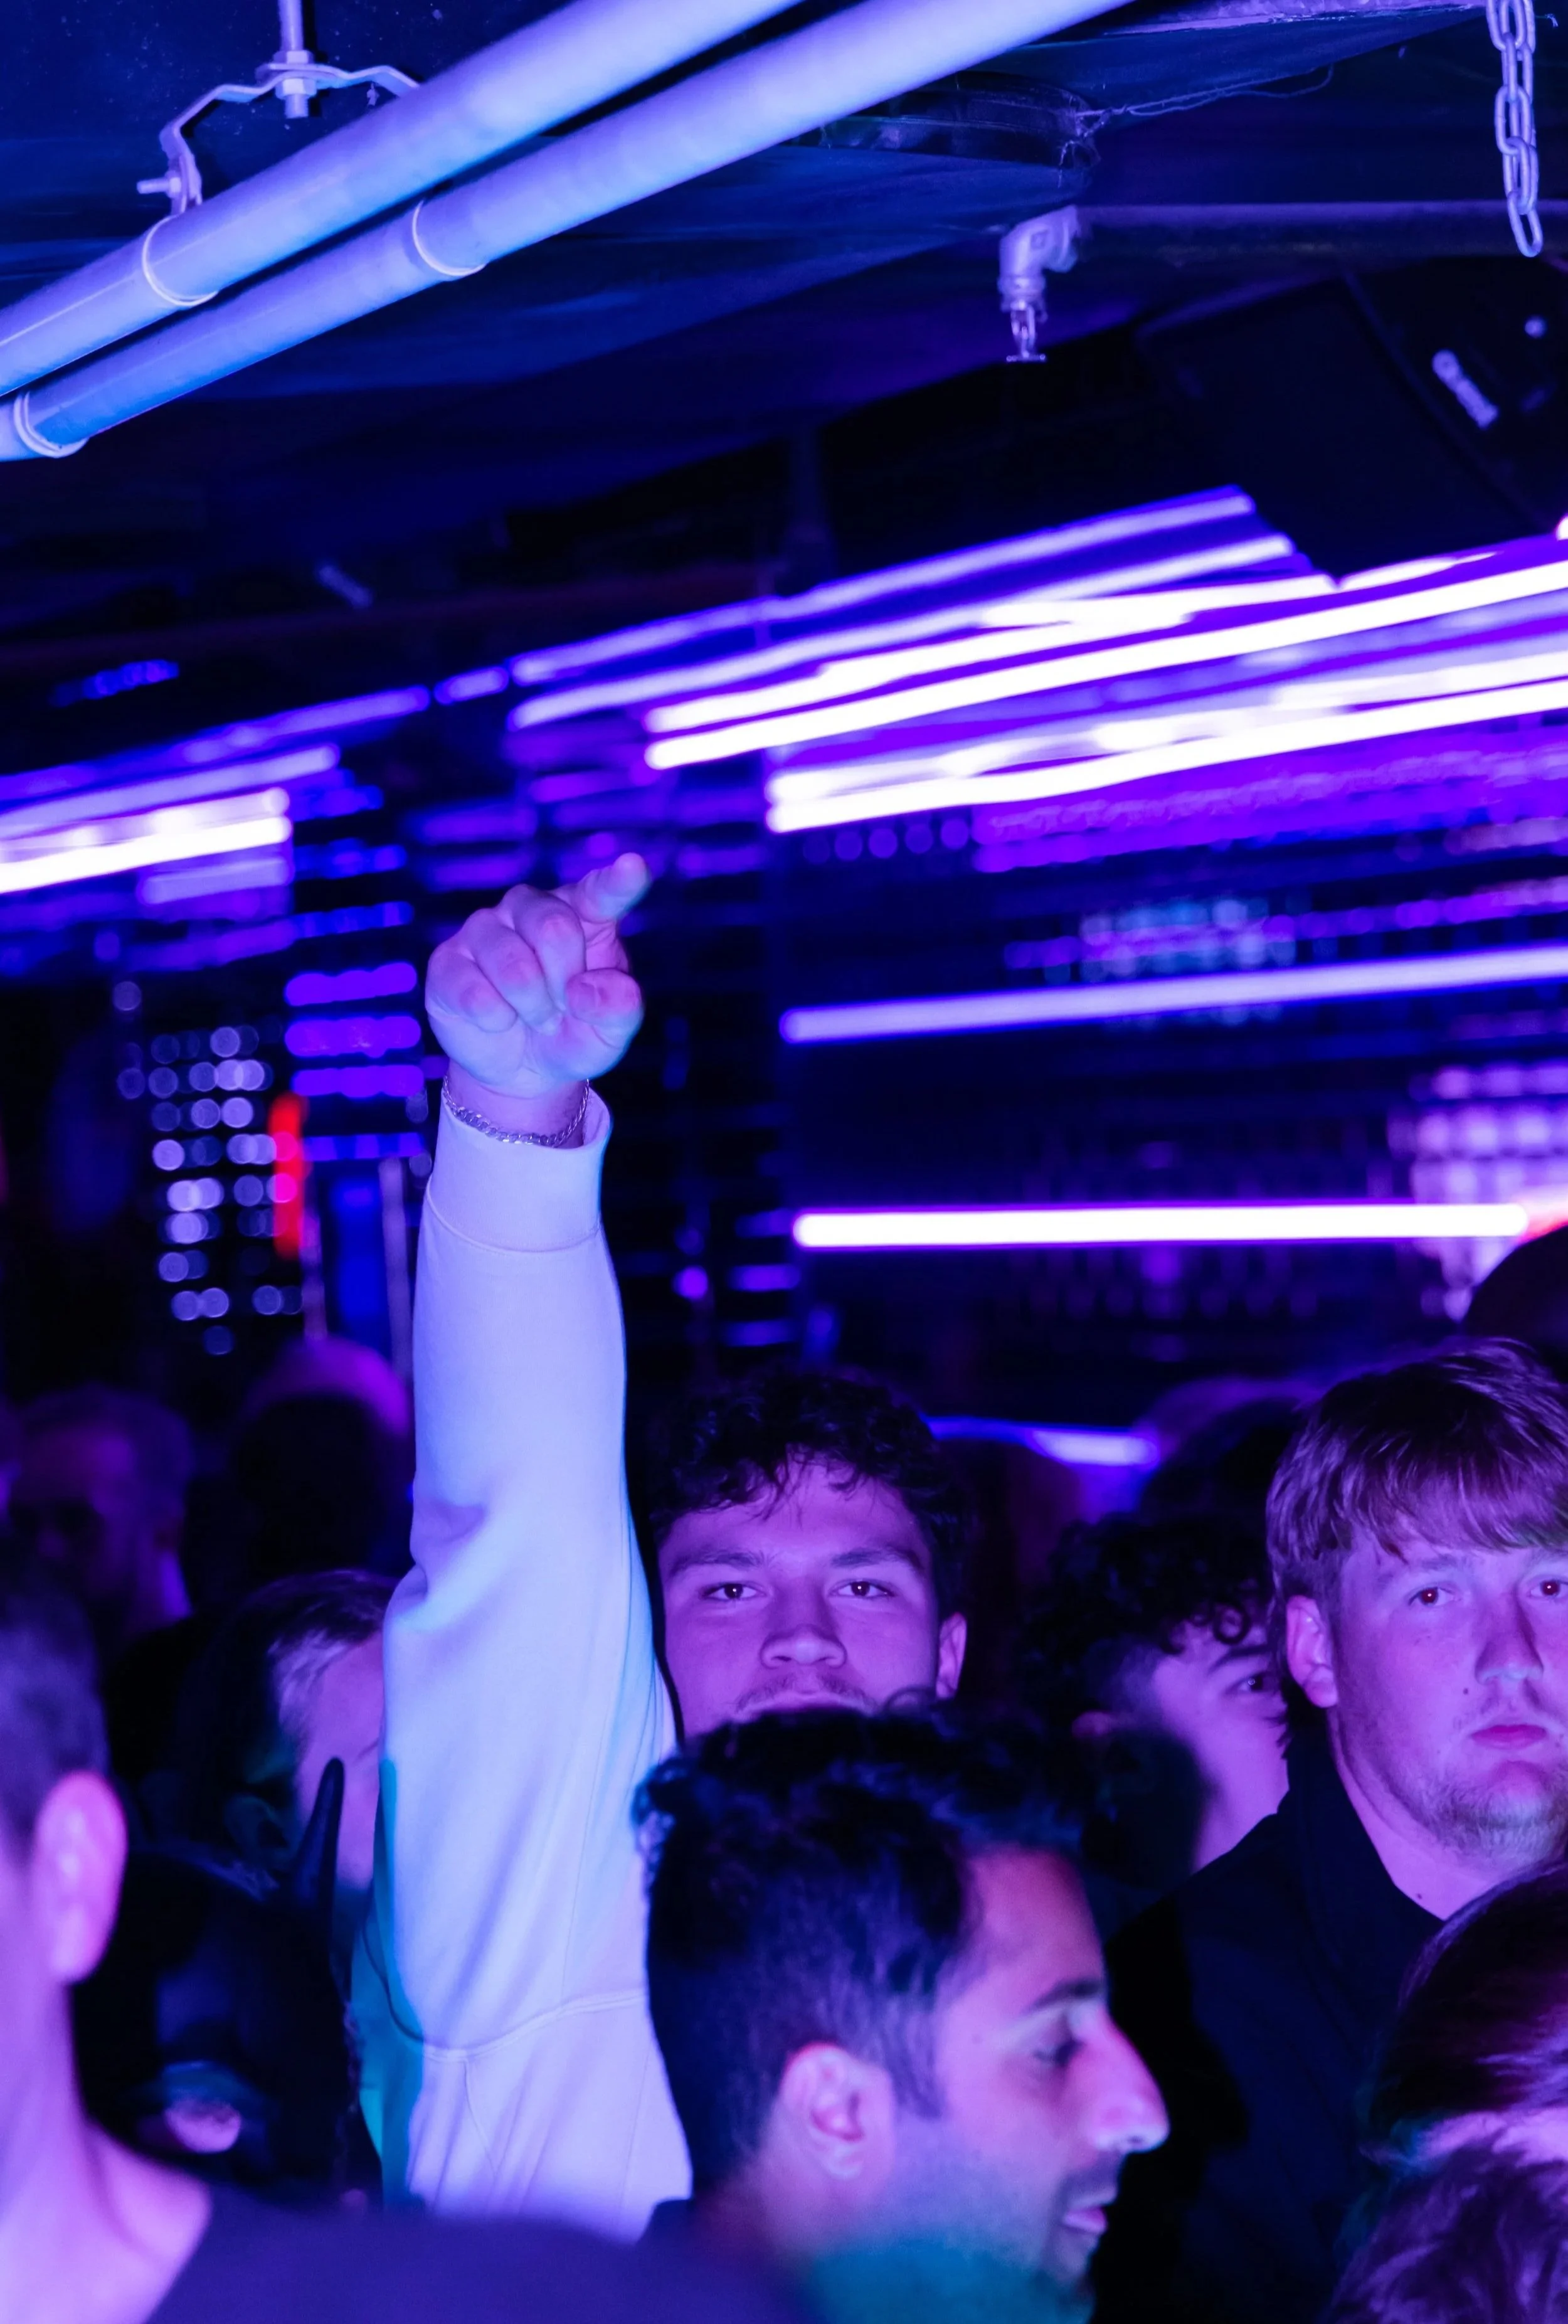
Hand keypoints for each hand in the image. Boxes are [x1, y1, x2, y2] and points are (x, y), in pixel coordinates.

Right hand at [426, 854, 647, 1126]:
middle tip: (564, 1009)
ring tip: (538, 1019)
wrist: (521, 1070)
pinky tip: (499, 1022)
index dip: (617, 882)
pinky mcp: (447, 961)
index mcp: (582, 914)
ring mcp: (484, 930)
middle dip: (565, 983)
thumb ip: (619, 1008)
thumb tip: (583, 991)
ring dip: (533, 1006)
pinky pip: (473, 991)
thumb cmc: (573, 1034)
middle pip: (554, 927)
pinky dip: (496, 1019)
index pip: (599, 892)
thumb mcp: (610, 1032)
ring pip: (513, 963)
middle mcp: (530, 908)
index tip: (634, 867)